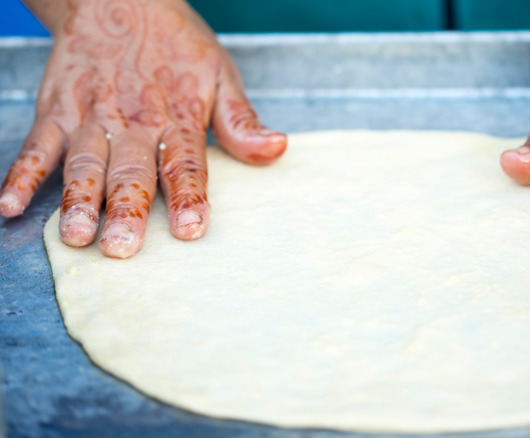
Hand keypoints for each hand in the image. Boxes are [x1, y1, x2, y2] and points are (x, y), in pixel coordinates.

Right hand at [0, 0, 285, 257]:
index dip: (189, 197)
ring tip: (76, 235)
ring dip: (78, 201)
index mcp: (177, 117)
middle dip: (126, 211)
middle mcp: (133, 122)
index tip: (190, 230)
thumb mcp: (220, 75)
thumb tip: (277, 148)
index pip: (184, 163)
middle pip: (130, 172)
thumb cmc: (176, 45)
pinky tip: (10, 204)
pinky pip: (36, 146)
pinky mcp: (56, 111)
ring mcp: (90, 118)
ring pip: (83, 164)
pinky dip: (22, 175)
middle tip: (122, 248)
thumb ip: (242, 121)